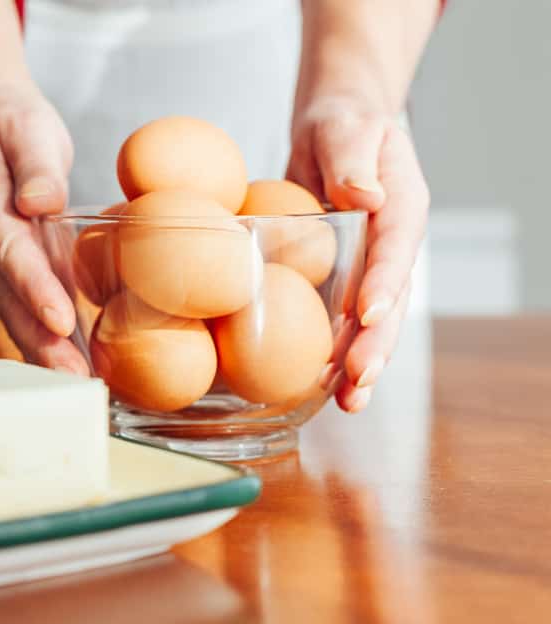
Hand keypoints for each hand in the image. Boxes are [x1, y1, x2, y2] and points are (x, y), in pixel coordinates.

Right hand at [0, 84, 87, 373]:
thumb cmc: (15, 127)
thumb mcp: (29, 131)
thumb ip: (36, 166)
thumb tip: (39, 201)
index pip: (10, 252)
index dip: (34, 288)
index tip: (60, 319)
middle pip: (7, 297)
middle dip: (38, 340)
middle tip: (72, 376)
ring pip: (11, 311)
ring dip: (40, 349)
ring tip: (74, 382)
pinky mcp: (4, 270)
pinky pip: (19, 308)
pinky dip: (40, 338)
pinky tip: (68, 363)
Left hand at [287, 97, 429, 412]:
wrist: (335, 131)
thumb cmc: (343, 123)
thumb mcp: (346, 128)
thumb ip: (354, 158)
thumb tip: (365, 195)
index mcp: (401, 207)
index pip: (397, 249)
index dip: (385, 283)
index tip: (368, 315)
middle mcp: (391, 245)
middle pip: (391, 301)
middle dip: (376, 344)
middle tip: (357, 382)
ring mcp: (370, 266)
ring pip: (372, 322)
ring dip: (360, 363)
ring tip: (347, 402)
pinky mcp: (346, 278)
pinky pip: (344, 319)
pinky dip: (336, 352)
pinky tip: (319, 386)